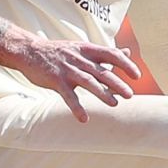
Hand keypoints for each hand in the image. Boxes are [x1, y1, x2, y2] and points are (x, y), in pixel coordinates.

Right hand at [4, 35, 141, 122]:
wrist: (29, 50)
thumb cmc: (59, 51)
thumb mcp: (83, 48)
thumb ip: (104, 53)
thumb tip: (127, 52)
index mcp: (87, 50)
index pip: (111, 54)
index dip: (125, 63)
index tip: (137, 75)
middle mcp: (79, 59)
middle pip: (102, 71)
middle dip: (117, 83)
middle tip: (130, 95)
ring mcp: (67, 69)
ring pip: (88, 82)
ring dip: (102, 94)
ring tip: (114, 104)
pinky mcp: (55, 80)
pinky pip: (68, 96)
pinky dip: (76, 108)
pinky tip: (84, 119)